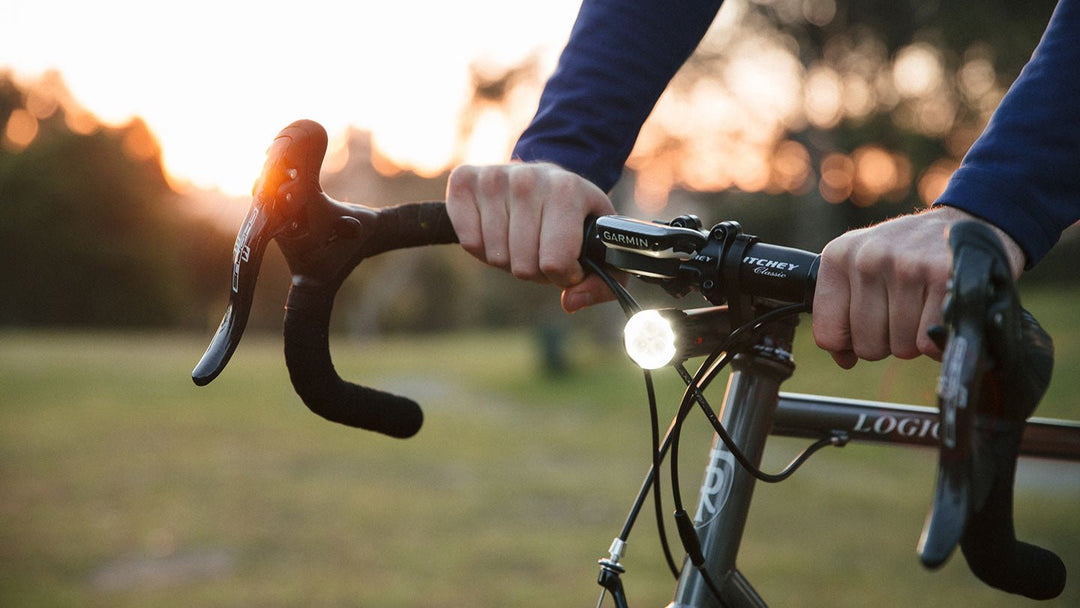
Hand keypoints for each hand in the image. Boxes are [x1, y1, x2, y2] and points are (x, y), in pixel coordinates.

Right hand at [445, 162, 617, 311]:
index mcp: (567, 190)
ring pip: (495, 256)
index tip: (569, 263)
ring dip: (508, 259)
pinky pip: (468, 242)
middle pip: (523, 265)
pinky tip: (496, 228)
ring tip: (521, 237)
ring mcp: (493, 177)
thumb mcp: (602, 244)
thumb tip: (571, 302)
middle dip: (535, 270)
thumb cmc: (576, 217)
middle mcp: (528, 178)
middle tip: (542, 249)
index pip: (555, 262)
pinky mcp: (464, 179)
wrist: (547, 177)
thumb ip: (603, 283)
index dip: (563, 276)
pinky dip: (481, 248)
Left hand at [813, 206, 1024, 367]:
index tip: (866, 326)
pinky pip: (929, 342)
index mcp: (839, 257)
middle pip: (867, 346)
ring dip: (914, 339)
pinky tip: (939, 311)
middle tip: (902, 313)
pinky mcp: (942, 276)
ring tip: (922, 307)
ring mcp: (905, 266)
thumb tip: (844, 360)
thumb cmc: (906, 255)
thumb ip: (842, 314)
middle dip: (887, 341)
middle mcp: (868, 258)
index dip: (849, 342)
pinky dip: (938, 338)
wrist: (964, 223)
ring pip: (900, 347)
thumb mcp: (861, 268)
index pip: (828, 334)